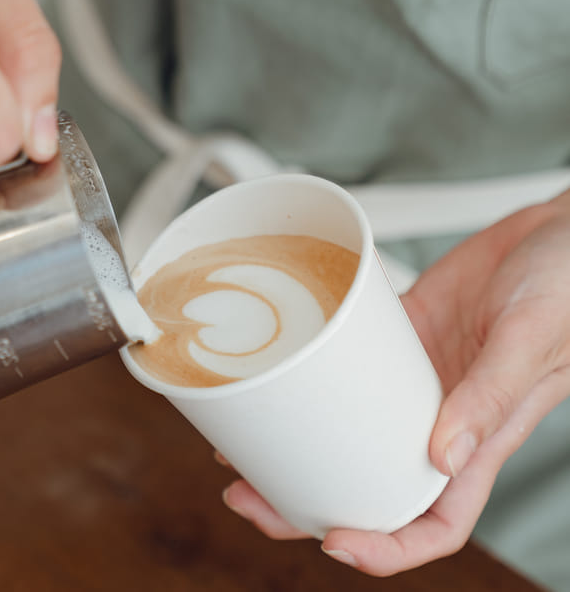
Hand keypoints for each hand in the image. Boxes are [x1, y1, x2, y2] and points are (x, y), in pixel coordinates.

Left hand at [220, 187, 569, 575]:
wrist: (556, 231)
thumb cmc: (565, 285)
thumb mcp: (530, 338)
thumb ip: (490, 396)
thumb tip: (443, 457)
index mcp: (481, 437)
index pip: (434, 520)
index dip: (386, 546)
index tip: (333, 543)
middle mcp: (440, 414)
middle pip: (369, 480)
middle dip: (306, 501)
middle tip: (245, 494)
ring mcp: (415, 376)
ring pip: (348, 427)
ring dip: (297, 441)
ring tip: (241, 441)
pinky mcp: (401, 334)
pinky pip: (348, 361)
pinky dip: (312, 372)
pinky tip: (279, 371)